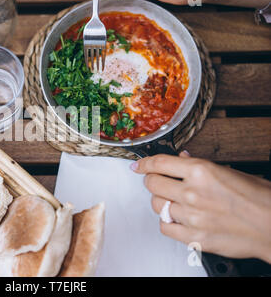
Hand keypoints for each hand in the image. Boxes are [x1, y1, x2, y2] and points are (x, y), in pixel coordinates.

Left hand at [131, 152, 270, 262]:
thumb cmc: (260, 198)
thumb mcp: (229, 171)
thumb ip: (199, 166)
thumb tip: (180, 159)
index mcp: (201, 171)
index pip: (159, 164)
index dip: (144, 164)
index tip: (138, 166)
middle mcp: (192, 193)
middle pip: (152, 184)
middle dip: (152, 181)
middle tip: (158, 182)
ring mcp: (191, 216)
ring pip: (157, 205)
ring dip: (161, 201)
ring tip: (173, 200)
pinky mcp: (194, 237)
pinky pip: (165, 227)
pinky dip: (167, 222)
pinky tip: (177, 219)